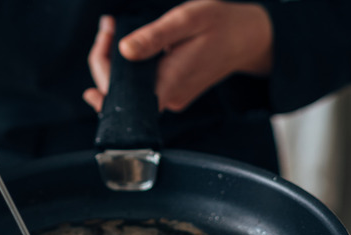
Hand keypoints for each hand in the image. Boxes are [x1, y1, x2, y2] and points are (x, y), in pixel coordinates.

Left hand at [83, 0, 272, 112]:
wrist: (249, 39)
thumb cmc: (221, 25)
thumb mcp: (188, 20)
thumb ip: (155, 37)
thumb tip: (124, 50)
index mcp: (168, 83)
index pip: (119, 93)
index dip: (101, 68)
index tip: (103, 37)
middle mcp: (168, 98)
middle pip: (119, 92)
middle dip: (105, 59)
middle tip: (109, 27)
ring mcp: (171, 98)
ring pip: (130, 89)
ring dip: (117, 63)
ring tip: (115, 31)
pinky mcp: (174, 94)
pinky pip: (143, 86)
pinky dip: (132, 68)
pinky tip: (132, 47)